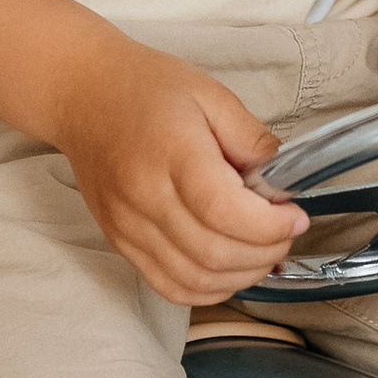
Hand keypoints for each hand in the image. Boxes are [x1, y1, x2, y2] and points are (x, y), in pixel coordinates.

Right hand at [49, 37, 307, 305]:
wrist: (83, 96)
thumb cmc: (144, 89)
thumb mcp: (209, 93)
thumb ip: (250, 137)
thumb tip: (280, 181)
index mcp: (172, 153)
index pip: (225, 212)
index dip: (270, 227)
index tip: (294, 217)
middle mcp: (145, 197)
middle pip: (215, 253)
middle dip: (265, 252)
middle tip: (284, 233)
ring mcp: (129, 226)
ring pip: (195, 279)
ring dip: (242, 276)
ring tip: (262, 251)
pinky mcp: (121, 242)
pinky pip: (170, 286)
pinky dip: (208, 289)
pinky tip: (229, 268)